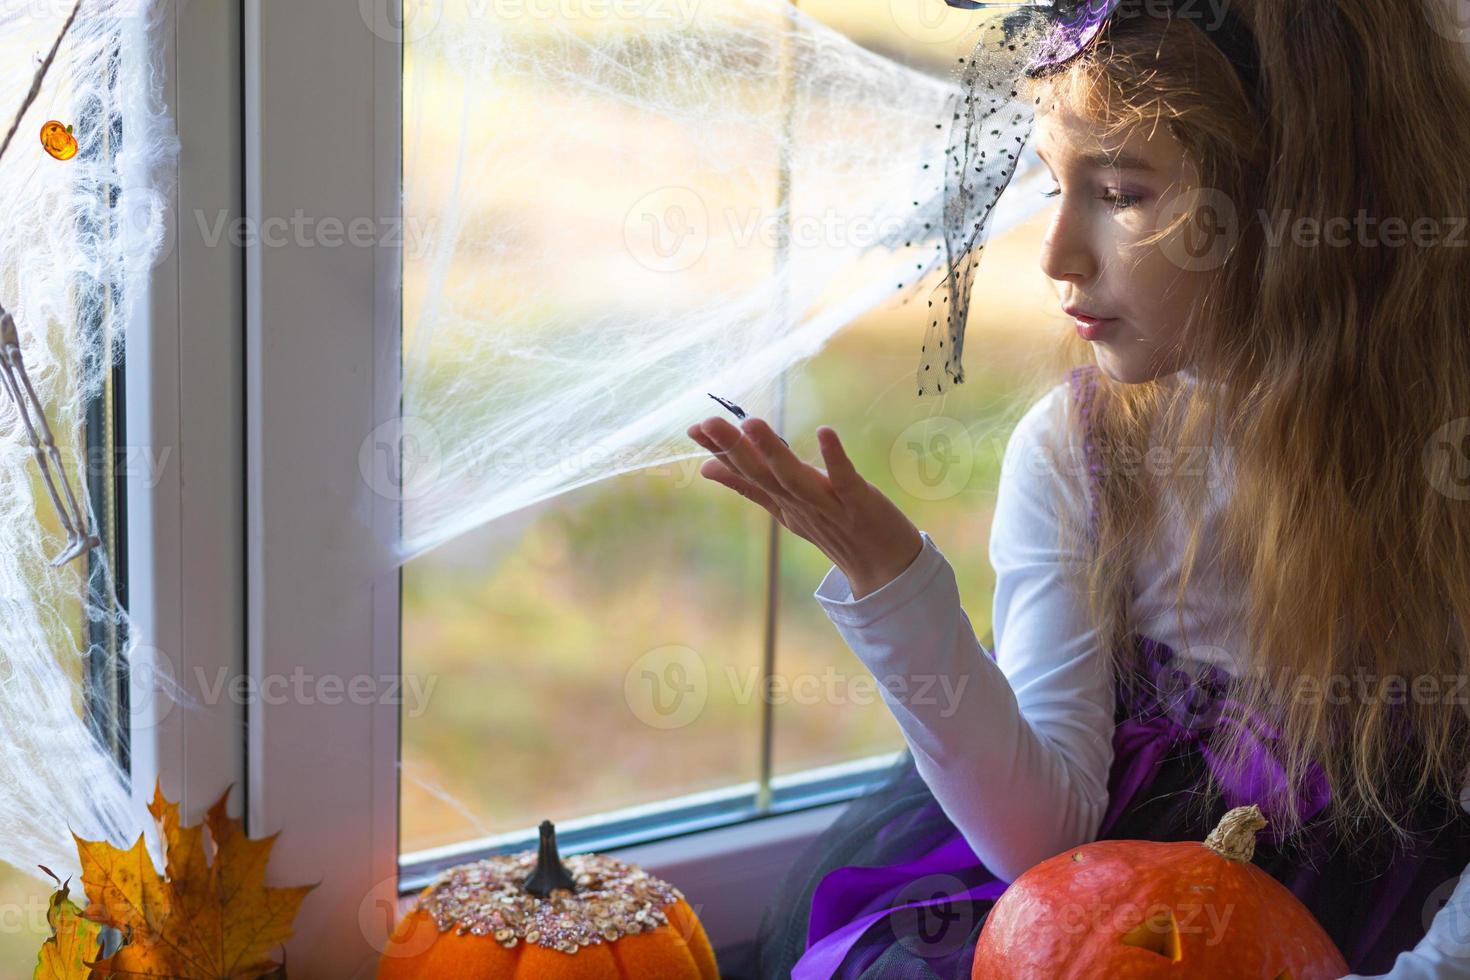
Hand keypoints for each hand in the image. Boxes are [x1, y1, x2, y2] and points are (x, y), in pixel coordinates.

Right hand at [686, 416, 923, 599]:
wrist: (885, 566)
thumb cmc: (836, 530)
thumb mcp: (786, 508)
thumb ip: (749, 487)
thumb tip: (707, 469)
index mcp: (781, 503)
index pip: (744, 474)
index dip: (719, 452)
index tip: (693, 429)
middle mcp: (799, 505)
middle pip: (762, 475)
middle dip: (734, 449)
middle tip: (707, 423)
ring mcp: (828, 505)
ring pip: (794, 478)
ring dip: (773, 452)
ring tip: (751, 423)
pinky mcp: (859, 503)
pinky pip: (845, 479)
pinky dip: (834, 458)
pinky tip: (825, 432)